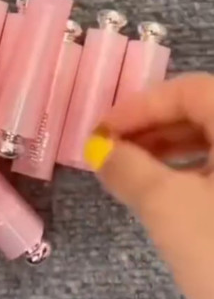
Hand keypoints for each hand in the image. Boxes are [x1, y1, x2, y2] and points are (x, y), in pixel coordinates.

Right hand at [83, 73, 213, 298]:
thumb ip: (127, 168)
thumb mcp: (169, 207)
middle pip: (201, 113)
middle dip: (149, 130)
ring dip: (165, 150)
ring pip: (213, 142)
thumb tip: (97, 149)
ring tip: (128, 170)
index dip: (139, 106)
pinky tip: (163, 190)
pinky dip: (189, 172)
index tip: (101, 131)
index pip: (189, 91)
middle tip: (109, 150)